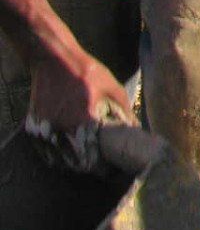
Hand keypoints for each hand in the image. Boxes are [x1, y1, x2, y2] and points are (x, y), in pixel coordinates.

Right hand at [22, 38, 134, 174]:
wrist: (55, 60)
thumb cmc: (88, 73)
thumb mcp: (114, 90)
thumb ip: (125, 113)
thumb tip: (136, 131)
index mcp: (84, 124)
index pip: (93, 161)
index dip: (103, 169)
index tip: (112, 169)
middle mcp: (63, 131)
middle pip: (76, 164)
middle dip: (89, 167)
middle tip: (100, 165)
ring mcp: (46, 130)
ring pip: (58, 160)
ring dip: (72, 162)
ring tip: (86, 158)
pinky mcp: (34, 127)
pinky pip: (45, 150)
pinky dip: (56, 154)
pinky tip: (68, 149)